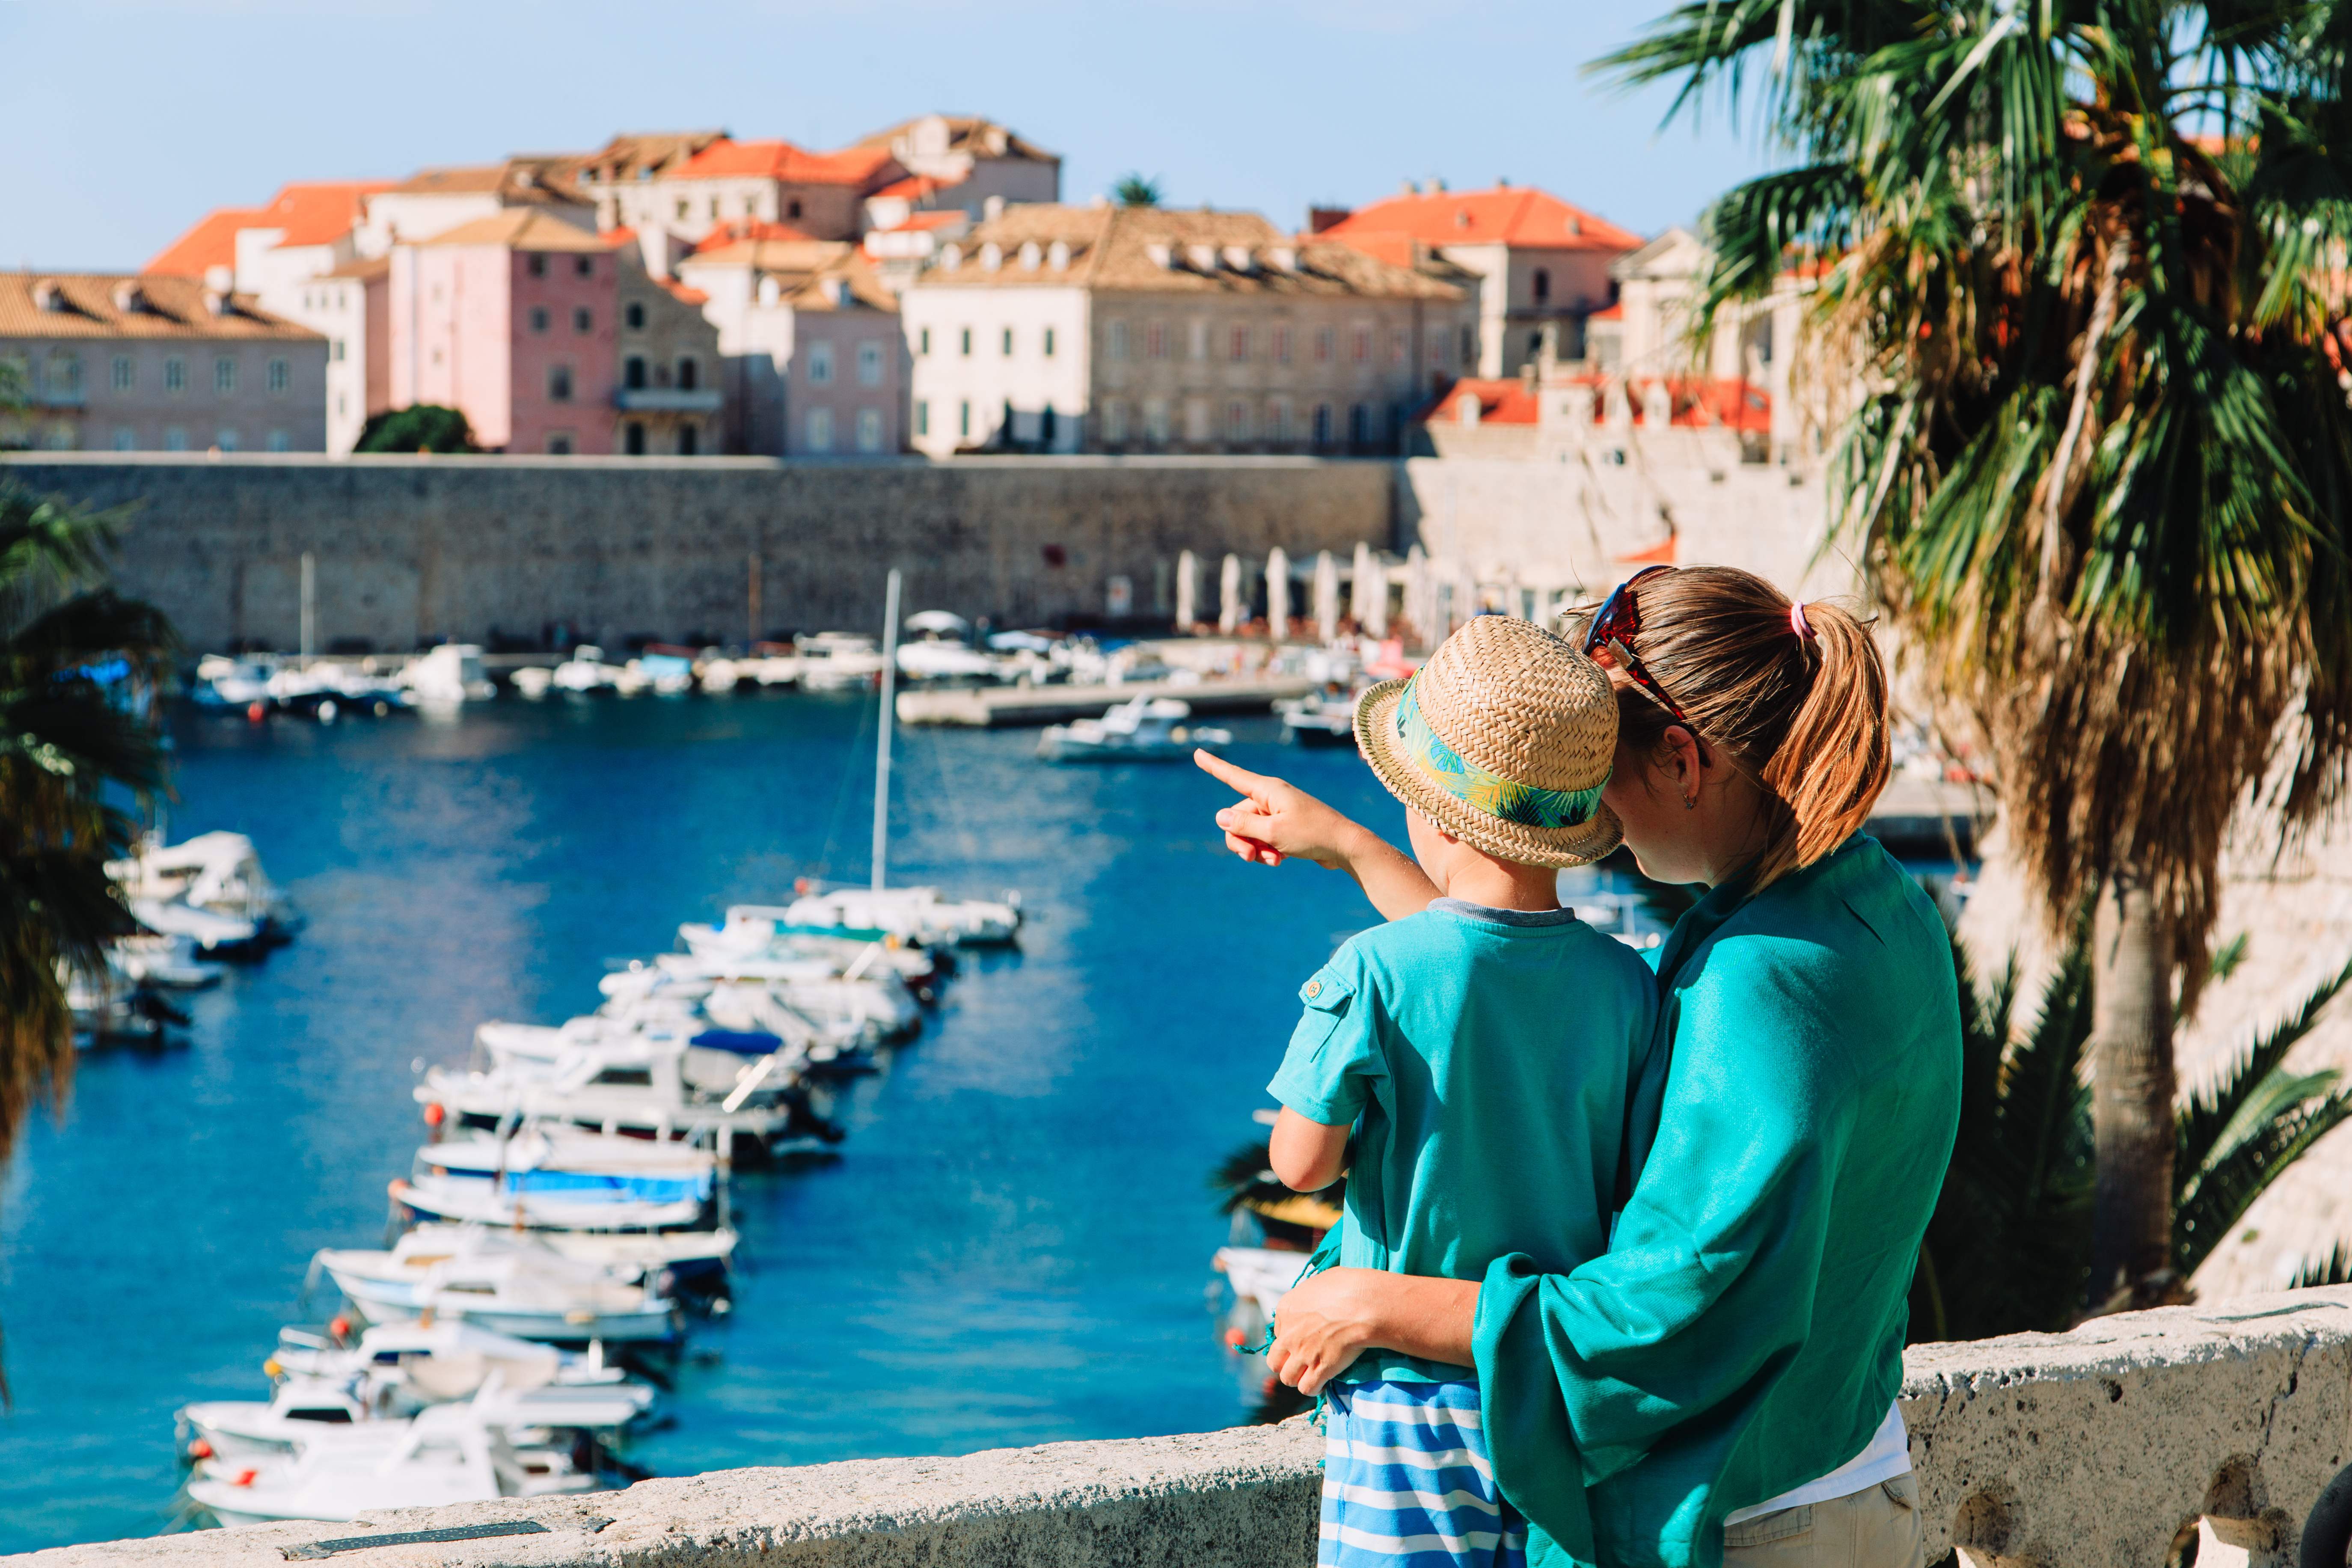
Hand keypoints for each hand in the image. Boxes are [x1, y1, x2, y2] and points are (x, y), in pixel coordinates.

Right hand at [1194, 751, 1366, 870]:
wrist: (1344, 847)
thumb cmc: (1312, 834)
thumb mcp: (1273, 832)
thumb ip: (1243, 824)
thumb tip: (1219, 816)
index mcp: (1268, 790)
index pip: (1233, 776)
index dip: (1213, 767)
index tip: (1197, 754)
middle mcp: (1271, 797)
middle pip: (1236, 817)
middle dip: (1239, 839)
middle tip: (1250, 857)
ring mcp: (1278, 812)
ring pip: (1249, 831)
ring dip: (1254, 848)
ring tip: (1272, 860)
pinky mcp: (1285, 827)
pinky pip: (1263, 838)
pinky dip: (1266, 850)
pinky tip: (1279, 860)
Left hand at [1266, 1268, 1385, 1396]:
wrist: (1364, 1305)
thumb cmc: (1349, 1287)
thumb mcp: (1322, 1281)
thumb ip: (1311, 1294)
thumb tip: (1317, 1297)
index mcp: (1286, 1309)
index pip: (1278, 1333)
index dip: (1292, 1339)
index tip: (1305, 1340)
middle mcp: (1289, 1334)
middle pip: (1275, 1360)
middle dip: (1286, 1364)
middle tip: (1301, 1363)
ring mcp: (1302, 1354)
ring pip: (1287, 1378)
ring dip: (1298, 1378)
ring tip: (1311, 1375)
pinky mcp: (1318, 1369)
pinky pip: (1306, 1388)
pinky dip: (1314, 1388)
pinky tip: (1322, 1384)